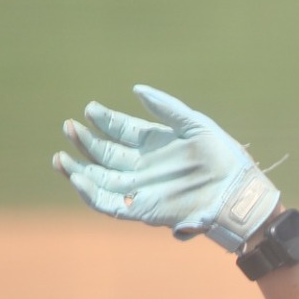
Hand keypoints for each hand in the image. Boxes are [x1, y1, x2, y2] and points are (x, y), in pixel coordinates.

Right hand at [52, 85, 279, 251]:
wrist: (238, 194)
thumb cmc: (225, 160)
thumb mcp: (196, 125)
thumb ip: (166, 107)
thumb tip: (136, 90)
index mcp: (158, 144)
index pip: (122, 130)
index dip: (104, 120)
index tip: (89, 109)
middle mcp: (145, 166)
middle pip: (105, 154)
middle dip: (85, 141)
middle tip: (69, 126)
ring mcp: (141, 188)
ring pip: (100, 179)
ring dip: (78, 169)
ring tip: (60, 156)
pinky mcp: (141, 209)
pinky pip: (108, 204)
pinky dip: (90, 193)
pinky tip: (77, 178)